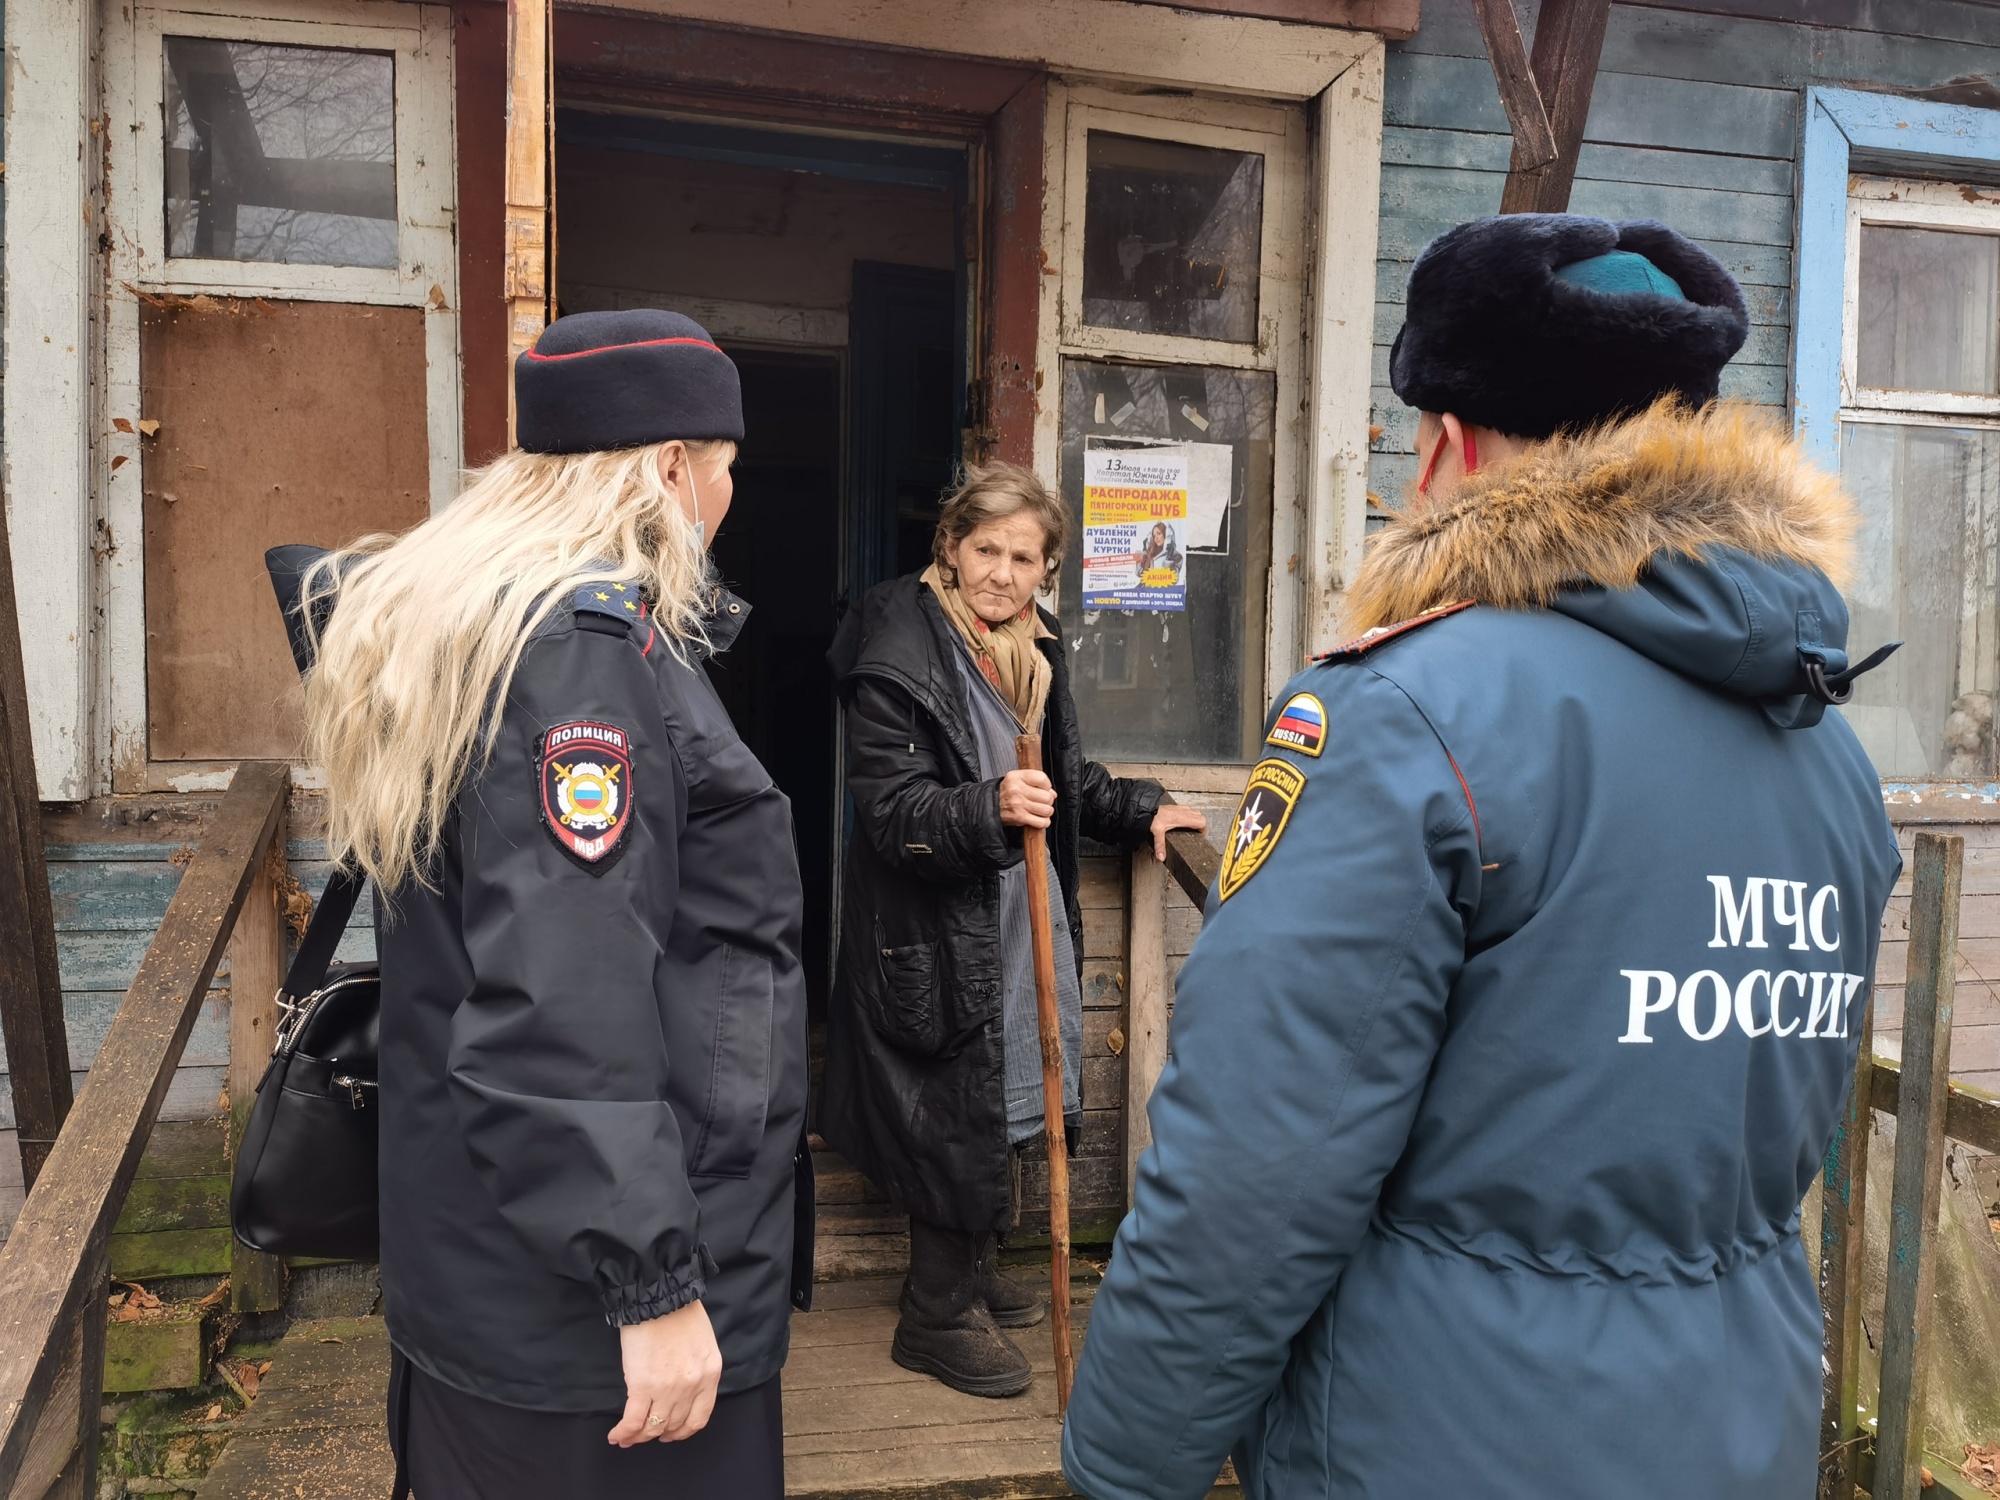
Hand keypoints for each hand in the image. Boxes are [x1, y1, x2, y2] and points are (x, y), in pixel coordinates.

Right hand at [607, 1300, 721, 1446]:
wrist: (660, 1297)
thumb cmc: (679, 1313)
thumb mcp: (703, 1344)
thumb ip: (696, 1369)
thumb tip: (680, 1388)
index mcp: (710, 1374)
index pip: (699, 1417)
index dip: (683, 1431)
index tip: (671, 1433)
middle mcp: (692, 1386)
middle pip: (674, 1424)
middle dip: (658, 1433)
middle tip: (646, 1434)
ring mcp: (668, 1389)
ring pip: (653, 1427)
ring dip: (639, 1437)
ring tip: (628, 1437)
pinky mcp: (643, 1386)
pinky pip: (633, 1421)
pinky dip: (624, 1432)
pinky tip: (616, 1435)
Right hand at [998, 770, 1056, 829]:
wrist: (991, 805)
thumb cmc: (1008, 791)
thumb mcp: (1018, 778)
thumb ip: (1036, 782)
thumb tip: (1052, 794)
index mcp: (1017, 777)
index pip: (1042, 779)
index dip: (1047, 785)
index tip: (1043, 788)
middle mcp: (1017, 790)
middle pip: (1046, 796)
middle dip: (1048, 800)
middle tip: (1042, 801)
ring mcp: (1019, 805)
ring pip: (1046, 810)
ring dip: (1047, 811)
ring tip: (1041, 810)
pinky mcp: (1020, 818)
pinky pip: (1042, 822)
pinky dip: (1044, 822)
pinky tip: (1040, 818)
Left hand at [1149, 804, 1209, 861]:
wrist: (1146, 808)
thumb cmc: (1152, 818)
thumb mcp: (1157, 833)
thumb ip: (1160, 845)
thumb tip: (1161, 857)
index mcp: (1182, 819)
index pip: (1201, 822)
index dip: (1204, 829)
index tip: (1200, 836)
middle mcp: (1183, 812)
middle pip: (1200, 817)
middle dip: (1201, 825)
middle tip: (1197, 833)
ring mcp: (1179, 808)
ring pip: (1195, 812)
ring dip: (1195, 819)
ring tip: (1191, 828)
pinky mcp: (1175, 806)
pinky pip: (1187, 809)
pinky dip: (1189, 815)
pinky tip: (1182, 821)